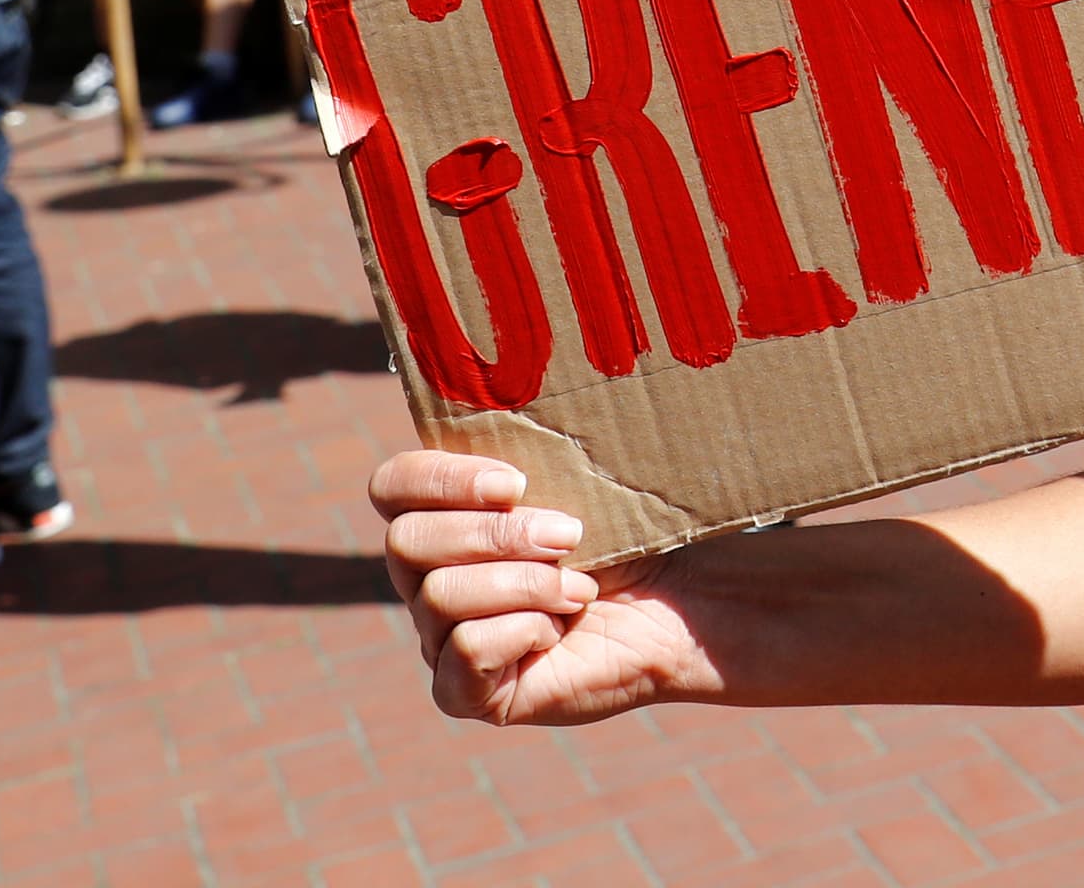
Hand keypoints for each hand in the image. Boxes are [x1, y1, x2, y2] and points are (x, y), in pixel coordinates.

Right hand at [372, 451, 700, 725]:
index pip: (392, 487)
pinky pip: (460, 657)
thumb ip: (535, 447)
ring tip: (579, 588)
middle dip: (494, 535)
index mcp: (449, 515)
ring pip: (437, 597)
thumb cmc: (642, 533)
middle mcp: (432, 578)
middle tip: (567, 536)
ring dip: (523, 583)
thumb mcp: (586, 477)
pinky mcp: (471, 693)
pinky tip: (560, 630)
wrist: (691, 605)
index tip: (514, 483)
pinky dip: (519, 634)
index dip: (438, 479)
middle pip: (405, 543)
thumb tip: (506, 389)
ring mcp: (445, 638)